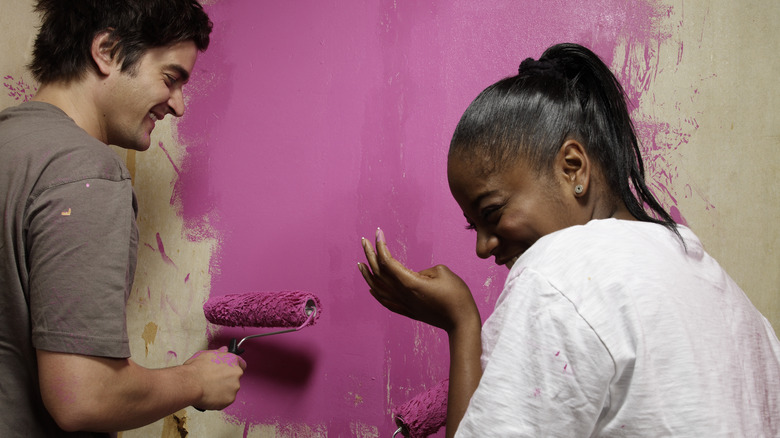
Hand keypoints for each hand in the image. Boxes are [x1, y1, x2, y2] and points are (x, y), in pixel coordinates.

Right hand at [184, 346, 245, 410]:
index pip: (241, 364)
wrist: (191, 383)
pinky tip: (209, 396)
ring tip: (209, 390)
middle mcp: (237, 373)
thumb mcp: (206, 354)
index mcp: (232, 360)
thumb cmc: (196, 369)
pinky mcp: (230, 399)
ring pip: (230, 390)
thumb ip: (219, 352)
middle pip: (235, 378)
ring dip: (223, 391)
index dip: (234, 368)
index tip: (228, 371)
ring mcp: (235, 387)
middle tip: (214, 382)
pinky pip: (226, 400)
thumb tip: (224, 350)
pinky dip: (219, 400)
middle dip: (226, 380)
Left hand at [358, 228, 479, 332]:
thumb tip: (415, 275)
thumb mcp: (442, 272)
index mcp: (409, 282)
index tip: (378, 232)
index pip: (387, 261)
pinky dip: (376, 293)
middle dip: (370, 254)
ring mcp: (404, 304)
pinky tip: (371, 288)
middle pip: (379, 272)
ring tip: (360, 263)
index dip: (381, 245)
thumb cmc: (456, 295)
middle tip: (364, 240)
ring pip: (378, 288)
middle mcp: (402, 293)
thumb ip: (423, 270)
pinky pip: (386, 301)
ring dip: (368, 274)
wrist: (461, 322)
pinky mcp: (408, 311)